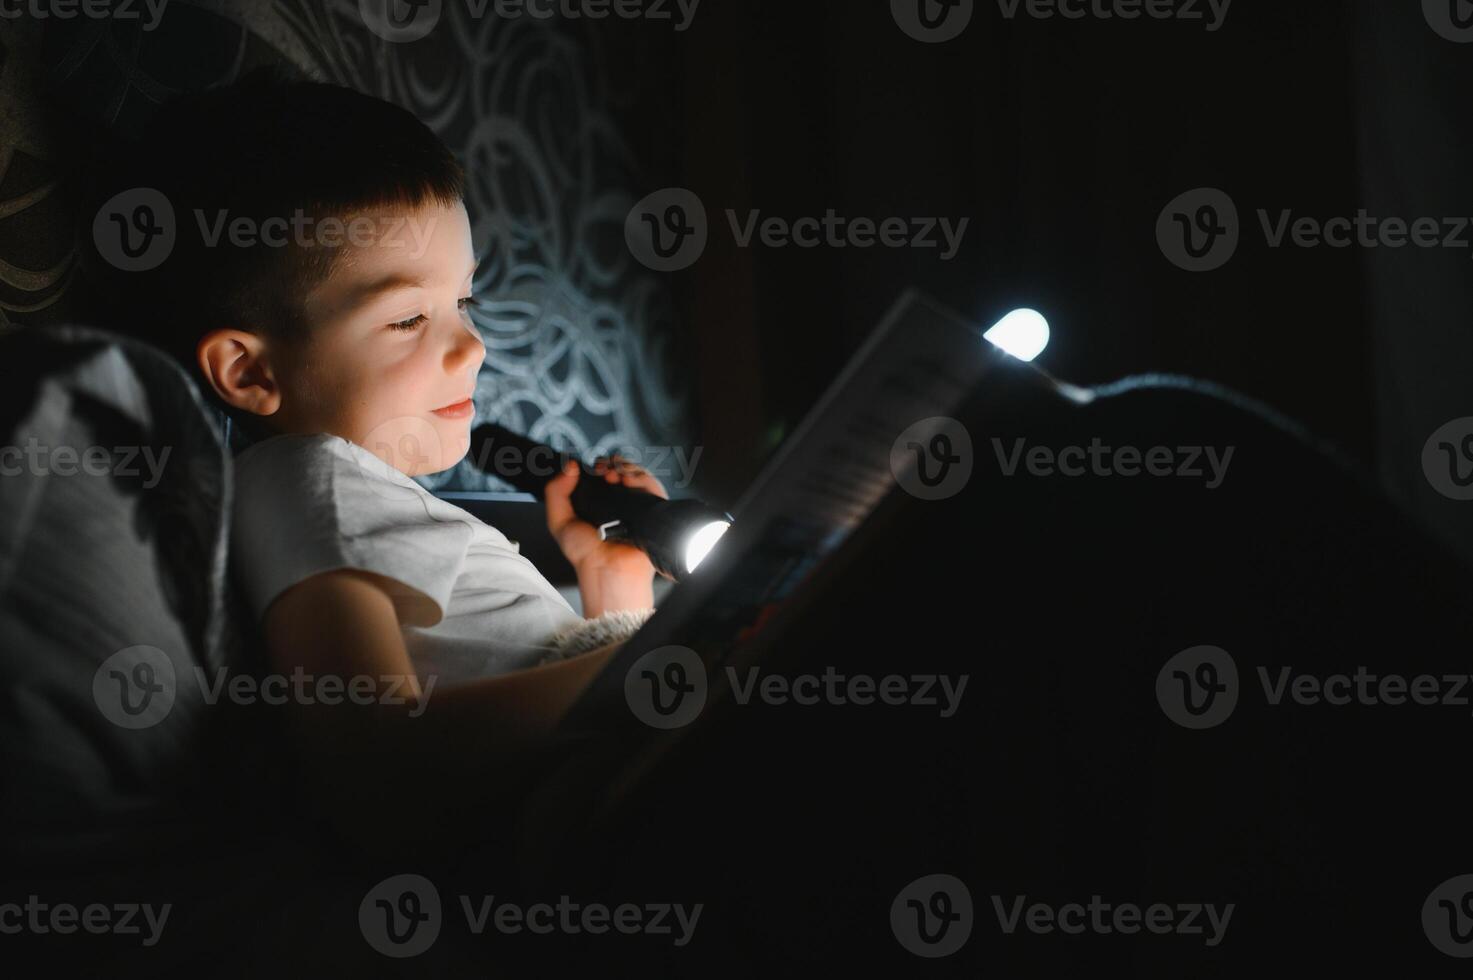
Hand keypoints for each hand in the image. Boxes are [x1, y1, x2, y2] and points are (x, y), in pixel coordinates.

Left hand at [544, 454, 668, 614]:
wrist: (606, 570)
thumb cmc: (586, 554)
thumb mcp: (559, 521)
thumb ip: (556, 492)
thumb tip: (570, 467)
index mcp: (599, 504)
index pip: (603, 474)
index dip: (599, 466)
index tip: (592, 467)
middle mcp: (620, 503)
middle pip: (621, 470)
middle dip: (612, 464)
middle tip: (603, 470)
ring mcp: (637, 505)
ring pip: (637, 474)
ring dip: (625, 468)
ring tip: (613, 476)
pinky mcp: (653, 509)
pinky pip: (652, 486)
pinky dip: (641, 477)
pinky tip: (627, 480)